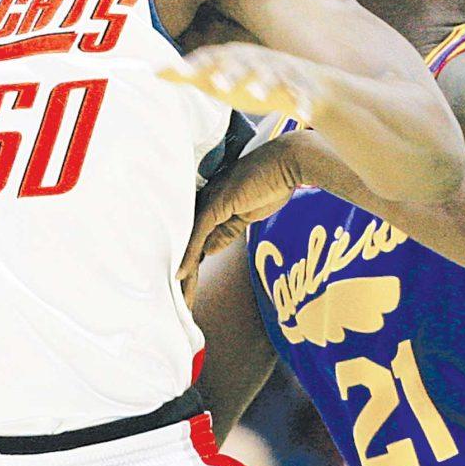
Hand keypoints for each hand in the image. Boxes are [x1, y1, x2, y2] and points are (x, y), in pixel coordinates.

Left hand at [160, 43, 324, 120]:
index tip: (180, 73)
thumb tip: (153, 70)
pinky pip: (304, 95)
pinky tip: (304, 114)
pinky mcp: (302, 88)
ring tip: (258, 95)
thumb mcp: (218, 77)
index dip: (196, 65)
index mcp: (233, 57)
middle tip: (217, 84)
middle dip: (231, 73)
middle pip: (242, 64)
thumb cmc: (249, 79)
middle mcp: (256, 61)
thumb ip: (189, 74)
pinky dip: (304, 103)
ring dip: (266, 84)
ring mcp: (280, 73)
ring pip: (273, 77)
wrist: (303, 81)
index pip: (212, 58)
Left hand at [179, 141, 301, 308]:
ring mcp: (207, 201)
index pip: (194, 241)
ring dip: (184, 274)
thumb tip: (207, 251)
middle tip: (179, 304)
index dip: (190, 266)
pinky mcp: (216, 204)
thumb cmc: (270, 182)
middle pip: (187, 244)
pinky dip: (188, 256)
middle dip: (184, 276)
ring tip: (178, 300)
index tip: (186, 291)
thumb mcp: (245, 215)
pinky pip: (197, 235)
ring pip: (189, 243)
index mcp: (209, 204)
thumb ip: (225, 231)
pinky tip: (180, 276)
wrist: (286, 161)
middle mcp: (202, 202)